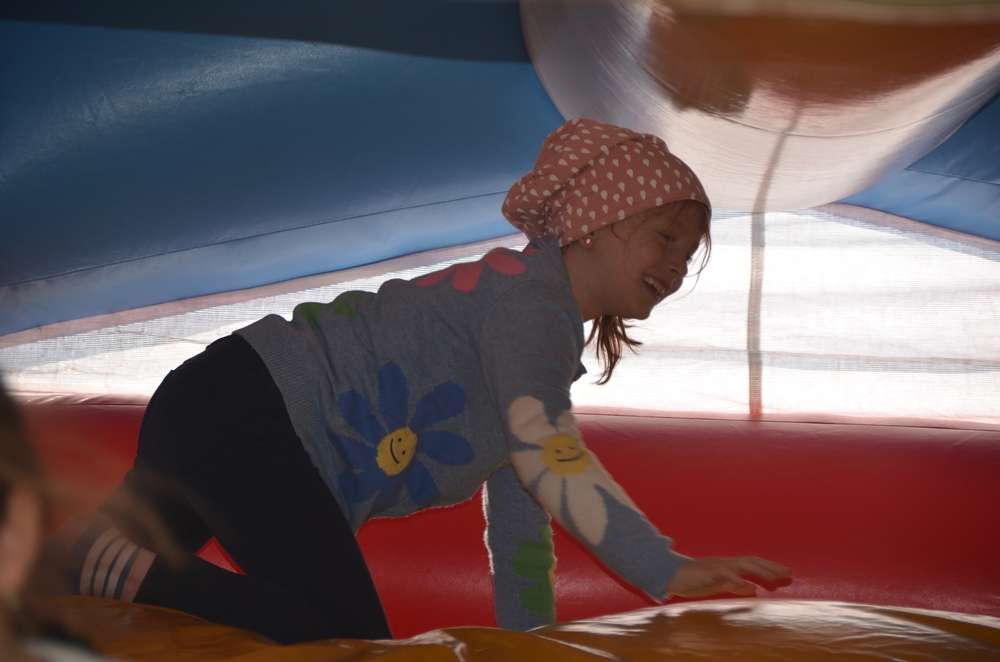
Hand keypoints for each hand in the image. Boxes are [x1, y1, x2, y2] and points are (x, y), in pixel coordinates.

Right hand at [667, 556, 790, 597]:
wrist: (670, 575)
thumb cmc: (693, 580)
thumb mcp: (718, 584)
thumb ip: (734, 585)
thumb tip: (752, 588)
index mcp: (728, 566)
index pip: (752, 563)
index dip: (769, 567)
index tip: (785, 572)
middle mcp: (724, 563)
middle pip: (751, 561)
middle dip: (770, 566)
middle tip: (787, 572)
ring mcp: (715, 566)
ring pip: (740, 564)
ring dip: (758, 570)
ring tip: (772, 578)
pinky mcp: (706, 573)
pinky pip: (722, 573)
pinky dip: (734, 577)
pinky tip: (744, 582)